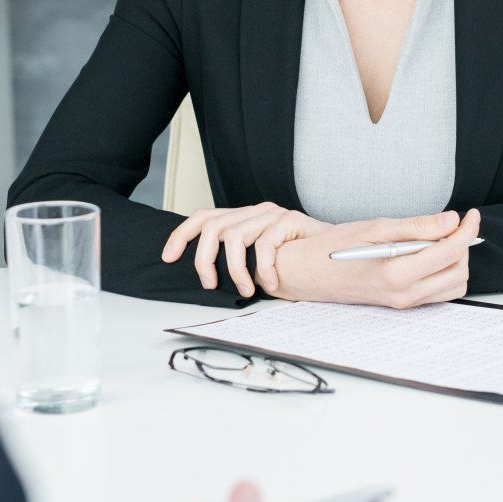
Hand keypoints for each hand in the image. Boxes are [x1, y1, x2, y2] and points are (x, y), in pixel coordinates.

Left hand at [162, 203, 327, 297]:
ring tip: (247, 290)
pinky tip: (272, 283)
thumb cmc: (297, 267)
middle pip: (212, 226)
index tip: (168, 257)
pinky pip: (265, 244)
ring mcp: (272, 213)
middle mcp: (255, 211)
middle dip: (204, 258)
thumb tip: (205, 275)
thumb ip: (236, 261)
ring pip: (234, 236)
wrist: (334, 261)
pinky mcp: (289, 219)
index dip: (181, 235)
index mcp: (244, 219)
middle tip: (211, 284)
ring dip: (236, 270)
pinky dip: (264, 268)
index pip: (203, 218)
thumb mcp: (257, 265)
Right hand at [268, 208, 481, 308]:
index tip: (469, 214)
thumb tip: (450, 221)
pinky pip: (440, 292)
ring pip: (454, 285)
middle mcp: (403, 294)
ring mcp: (404, 303)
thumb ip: (417, 226)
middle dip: (463, 244)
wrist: (310, 273)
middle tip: (451, 223)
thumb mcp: (376, 227)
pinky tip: (431, 255)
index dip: (466, 229)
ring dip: (456, 260)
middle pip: (458, 270)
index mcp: (396, 273)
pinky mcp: (403, 304)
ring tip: (440, 239)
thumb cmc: (335, 248)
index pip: (449, 251)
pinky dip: (445, 272)